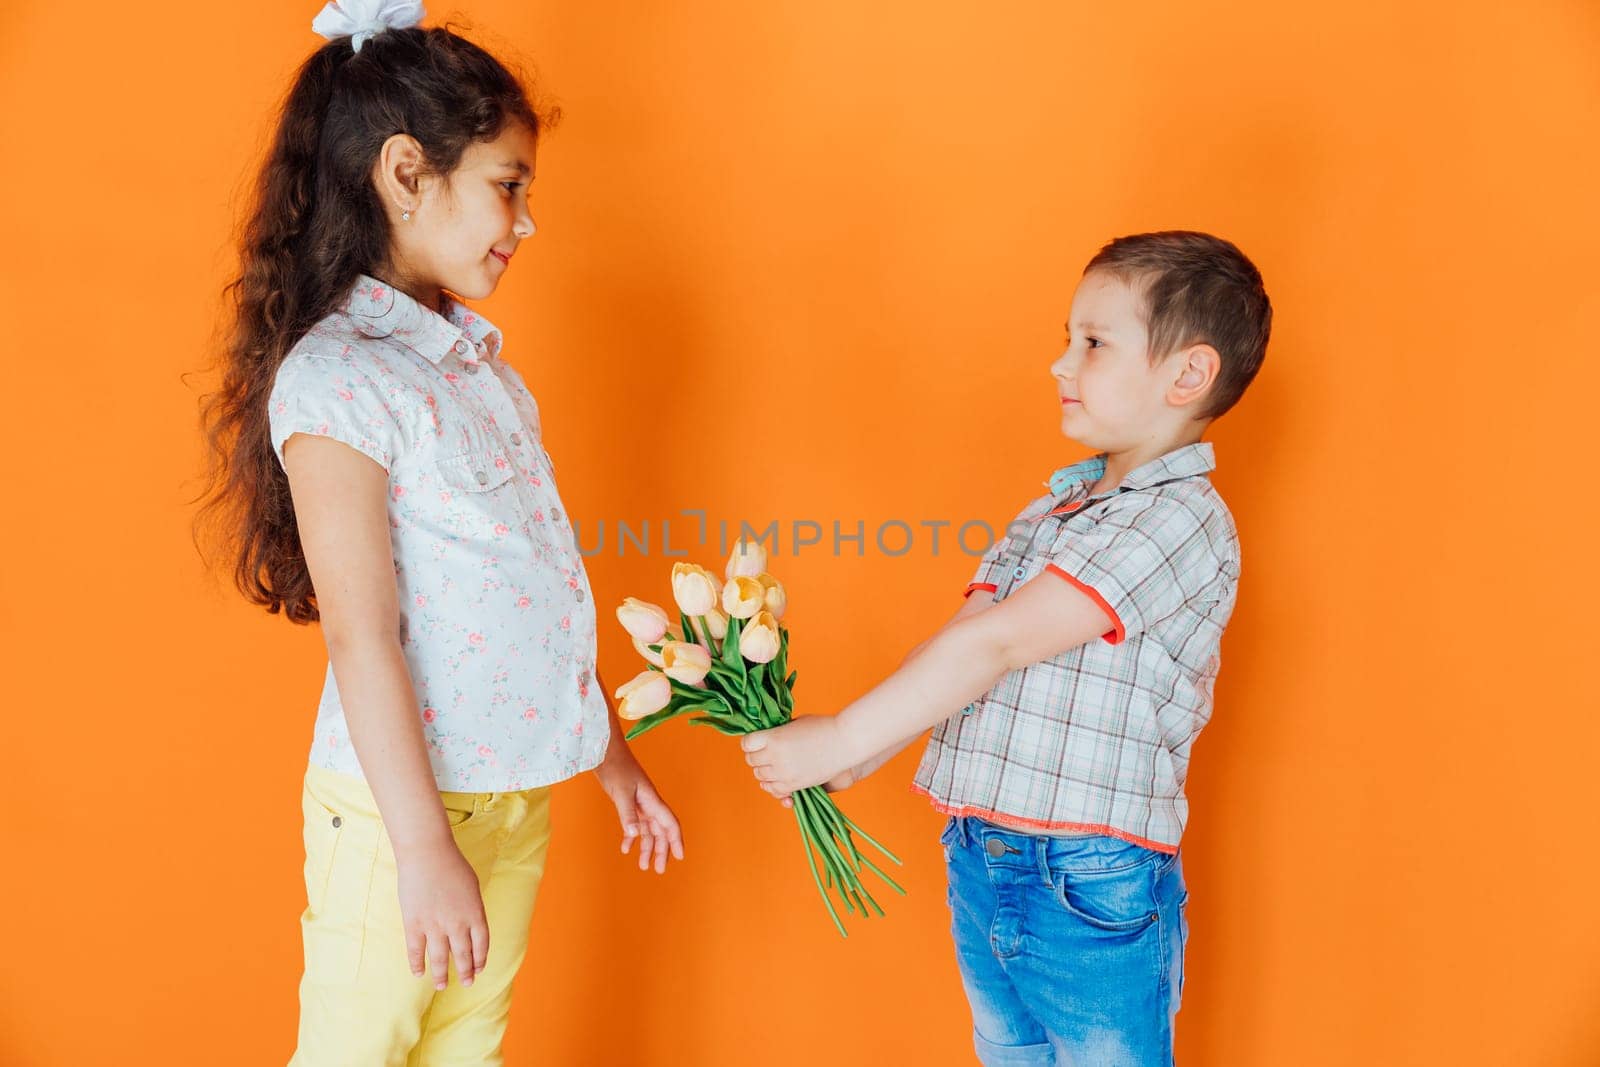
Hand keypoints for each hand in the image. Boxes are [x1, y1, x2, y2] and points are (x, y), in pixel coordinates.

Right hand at [395, 840, 488, 990]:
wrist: (427, 853)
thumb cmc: (452, 864)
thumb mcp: (472, 886)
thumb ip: (472, 908)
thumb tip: (470, 926)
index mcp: (475, 914)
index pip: (481, 945)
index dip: (480, 959)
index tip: (478, 969)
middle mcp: (457, 924)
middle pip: (463, 955)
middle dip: (465, 972)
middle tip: (466, 983)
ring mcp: (435, 926)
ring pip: (440, 959)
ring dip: (442, 975)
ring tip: (442, 986)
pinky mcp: (414, 924)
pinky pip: (416, 951)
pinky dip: (417, 964)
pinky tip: (419, 973)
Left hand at [595, 747, 684, 873]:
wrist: (605, 752)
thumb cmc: (616, 767)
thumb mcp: (621, 792)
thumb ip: (627, 813)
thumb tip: (634, 835)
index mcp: (652, 800)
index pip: (669, 823)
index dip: (676, 840)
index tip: (679, 856)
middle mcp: (649, 804)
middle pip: (660, 831)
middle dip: (662, 850)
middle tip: (659, 870)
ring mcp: (639, 804)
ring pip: (648, 830)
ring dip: (647, 847)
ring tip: (644, 865)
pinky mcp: (629, 803)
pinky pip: (635, 824)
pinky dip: (632, 837)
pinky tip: (626, 849)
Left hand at [740, 716, 854, 800]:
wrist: (845, 742)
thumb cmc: (822, 727)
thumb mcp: (795, 722)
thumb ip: (778, 732)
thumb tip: (766, 738)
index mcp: (774, 738)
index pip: (746, 743)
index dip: (750, 742)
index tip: (756, 740)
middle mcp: (775, 756)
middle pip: (751, 761)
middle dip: (756, 756)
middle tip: (765, 751)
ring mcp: (784, 773)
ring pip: (760, 776)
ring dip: (764, 770)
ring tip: (774, 763)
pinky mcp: (794, 785)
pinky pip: (774, 790)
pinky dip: (772, 784)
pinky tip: (778, 777)